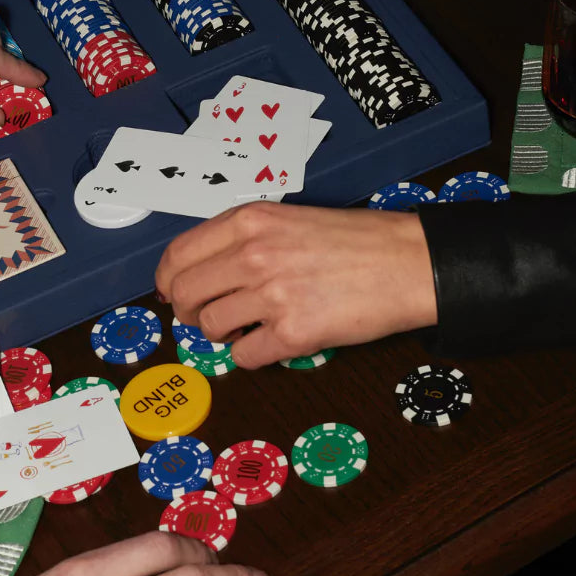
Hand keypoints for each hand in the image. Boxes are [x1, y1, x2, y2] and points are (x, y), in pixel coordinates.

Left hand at [156, 202, 436, 368]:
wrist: (407, 262)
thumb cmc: (353, 240)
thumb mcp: (287, 219)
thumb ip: (241, 240)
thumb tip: (195, 272)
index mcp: (249, 221)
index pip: (177, 255)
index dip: (168, 280)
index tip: (172, 292)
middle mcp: (253, 254)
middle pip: (185, 295)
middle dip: (189, 312)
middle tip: (208, 315)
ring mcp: (272, 293)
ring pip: (210, 328)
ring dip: (224, 333)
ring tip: (250, 324)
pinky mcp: (294, 332)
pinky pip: (245, 356)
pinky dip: (252, 354)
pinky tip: (273, 340)